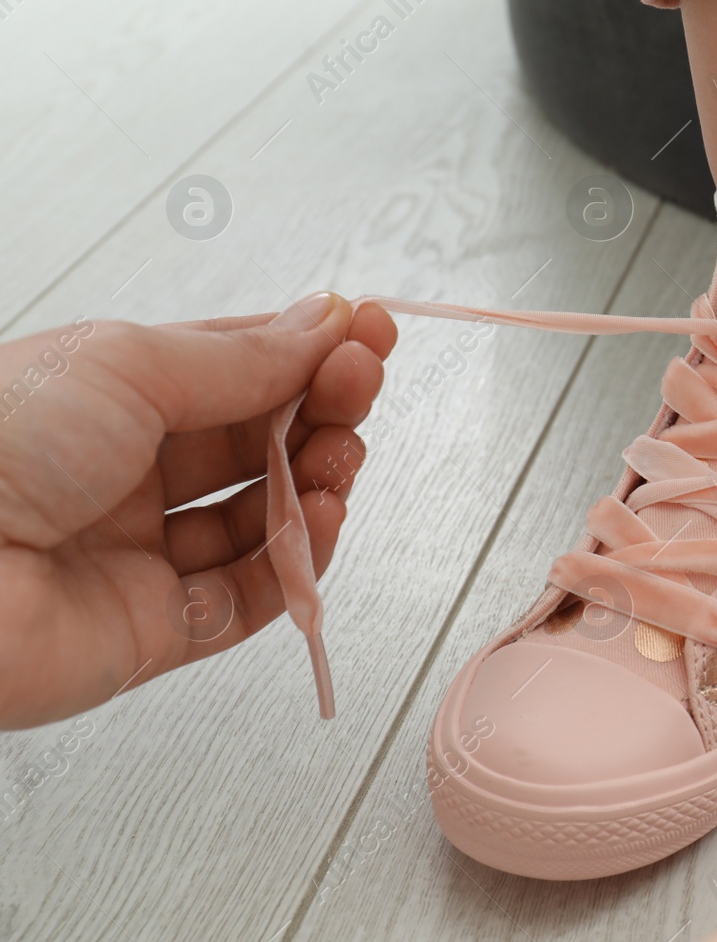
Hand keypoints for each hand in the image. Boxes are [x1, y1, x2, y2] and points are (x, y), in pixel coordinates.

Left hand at [0, 293, 395, 728]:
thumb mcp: (128, 365)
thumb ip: (242, 357)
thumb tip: (322, 325)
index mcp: (109, 396)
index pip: (233, 368)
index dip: (306, 351)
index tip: (366, 333)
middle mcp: (126, 472)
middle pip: (258, 442)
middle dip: (322, 410)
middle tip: (361, 385)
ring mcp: (140, 553)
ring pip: (263, 520)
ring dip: (319, 483)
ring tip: (342, 456)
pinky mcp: (154, 631)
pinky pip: (249, 597)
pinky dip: (299, 563)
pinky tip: (324, 520)